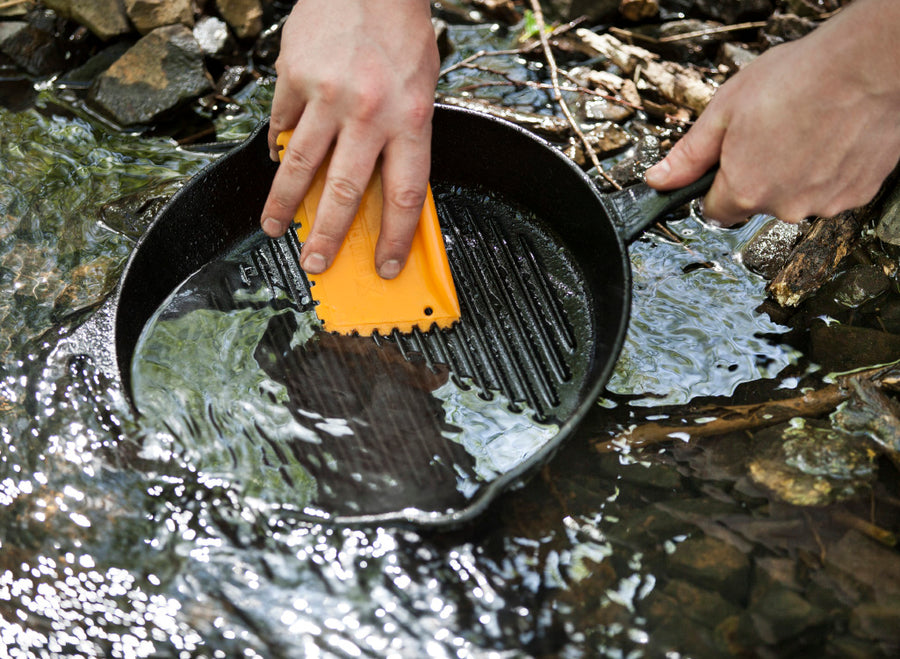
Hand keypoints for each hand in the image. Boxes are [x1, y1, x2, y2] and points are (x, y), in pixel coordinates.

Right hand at [261, 0, 438, 278]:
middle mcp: (368, 111)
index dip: (395, 237)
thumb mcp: (422, 91)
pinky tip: (277, 160)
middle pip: (343, 191)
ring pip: (300, 164)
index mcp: (410, 119)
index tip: (386, 265)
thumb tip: (383, 189)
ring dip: (284, 202)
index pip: (404, 195)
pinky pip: (283, 122)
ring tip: (274, 227)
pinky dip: (280, 144)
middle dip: (327, 236)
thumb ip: (403, 140)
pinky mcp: (294, 74)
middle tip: (315, 263)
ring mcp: (327, 94)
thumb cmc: (402, 34)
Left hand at [645, 0, 899, 224]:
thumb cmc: (803, 78)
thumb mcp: (725, 110)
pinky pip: (830, 190)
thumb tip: (659, 179)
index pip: (714, 211)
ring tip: (804, 129)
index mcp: (745, 190)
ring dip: (795, 173)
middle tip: (770, 133)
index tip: (725, 165)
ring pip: (795, 197)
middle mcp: (784, 206)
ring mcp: (824, 203)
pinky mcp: (857, 194)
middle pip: (756, 203)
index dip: (715, 187)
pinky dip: (828, 169)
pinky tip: (830, 137)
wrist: (872, 64)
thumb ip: (689, 155)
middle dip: (757, 175)